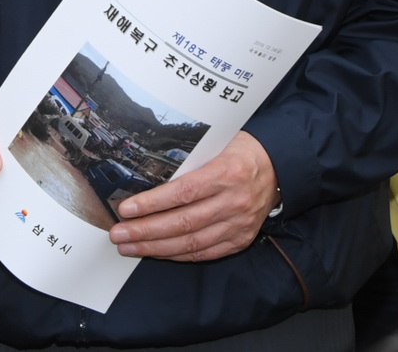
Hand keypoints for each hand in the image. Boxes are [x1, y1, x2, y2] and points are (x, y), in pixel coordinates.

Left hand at [108, 132, 274, 261]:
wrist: (280, 166)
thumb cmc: (242, 150)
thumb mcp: (217, 144)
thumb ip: (189, 160)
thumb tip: (145, 173)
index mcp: (227, 172)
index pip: (183, 193)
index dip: (151, 204)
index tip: (126, 209)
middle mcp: (234, 202)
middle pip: (183, 222)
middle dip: (145, 231)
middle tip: (118, 234)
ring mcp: (239, 224)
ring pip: (191, 242)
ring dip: (155, 247)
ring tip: (129, 246)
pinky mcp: (241, 239)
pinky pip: (204, 253)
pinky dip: (178, 254)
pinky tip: (156, 251)